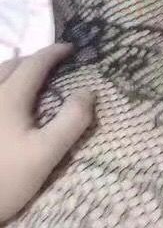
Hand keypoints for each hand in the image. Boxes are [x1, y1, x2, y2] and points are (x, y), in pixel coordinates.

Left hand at [0, 43, 94, 222]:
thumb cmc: (5, 179)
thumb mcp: (46, 154)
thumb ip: (72, 121)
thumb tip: (89, 91)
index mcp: (8, 98)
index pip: (34, 65)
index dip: (54, 53)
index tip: (72, 48)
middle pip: (9, 66)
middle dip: (32, 60)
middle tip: (51, 64)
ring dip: (12, 71)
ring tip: (27, 79)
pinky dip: (1, 87)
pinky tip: (7, 102)